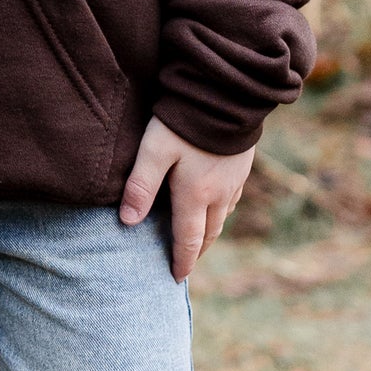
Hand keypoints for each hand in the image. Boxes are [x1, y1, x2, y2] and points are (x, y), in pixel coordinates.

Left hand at [119, 115, 255, 280]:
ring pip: (223, 218)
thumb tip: (127, 222)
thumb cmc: (185, 120)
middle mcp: (220, 194)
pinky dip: (221, 211)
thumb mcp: (155, 150)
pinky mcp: (243, 165)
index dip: (181, 261)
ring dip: (210, 232)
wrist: (228, 92)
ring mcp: (235, 180)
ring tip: (198, 239)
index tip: (175, 278)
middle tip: (185, 263)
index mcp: (196, 195)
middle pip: (209, 233)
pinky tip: (215, 205)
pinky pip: (233, 199)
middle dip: (197, 251)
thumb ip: (140, 185)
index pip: (188, 240)